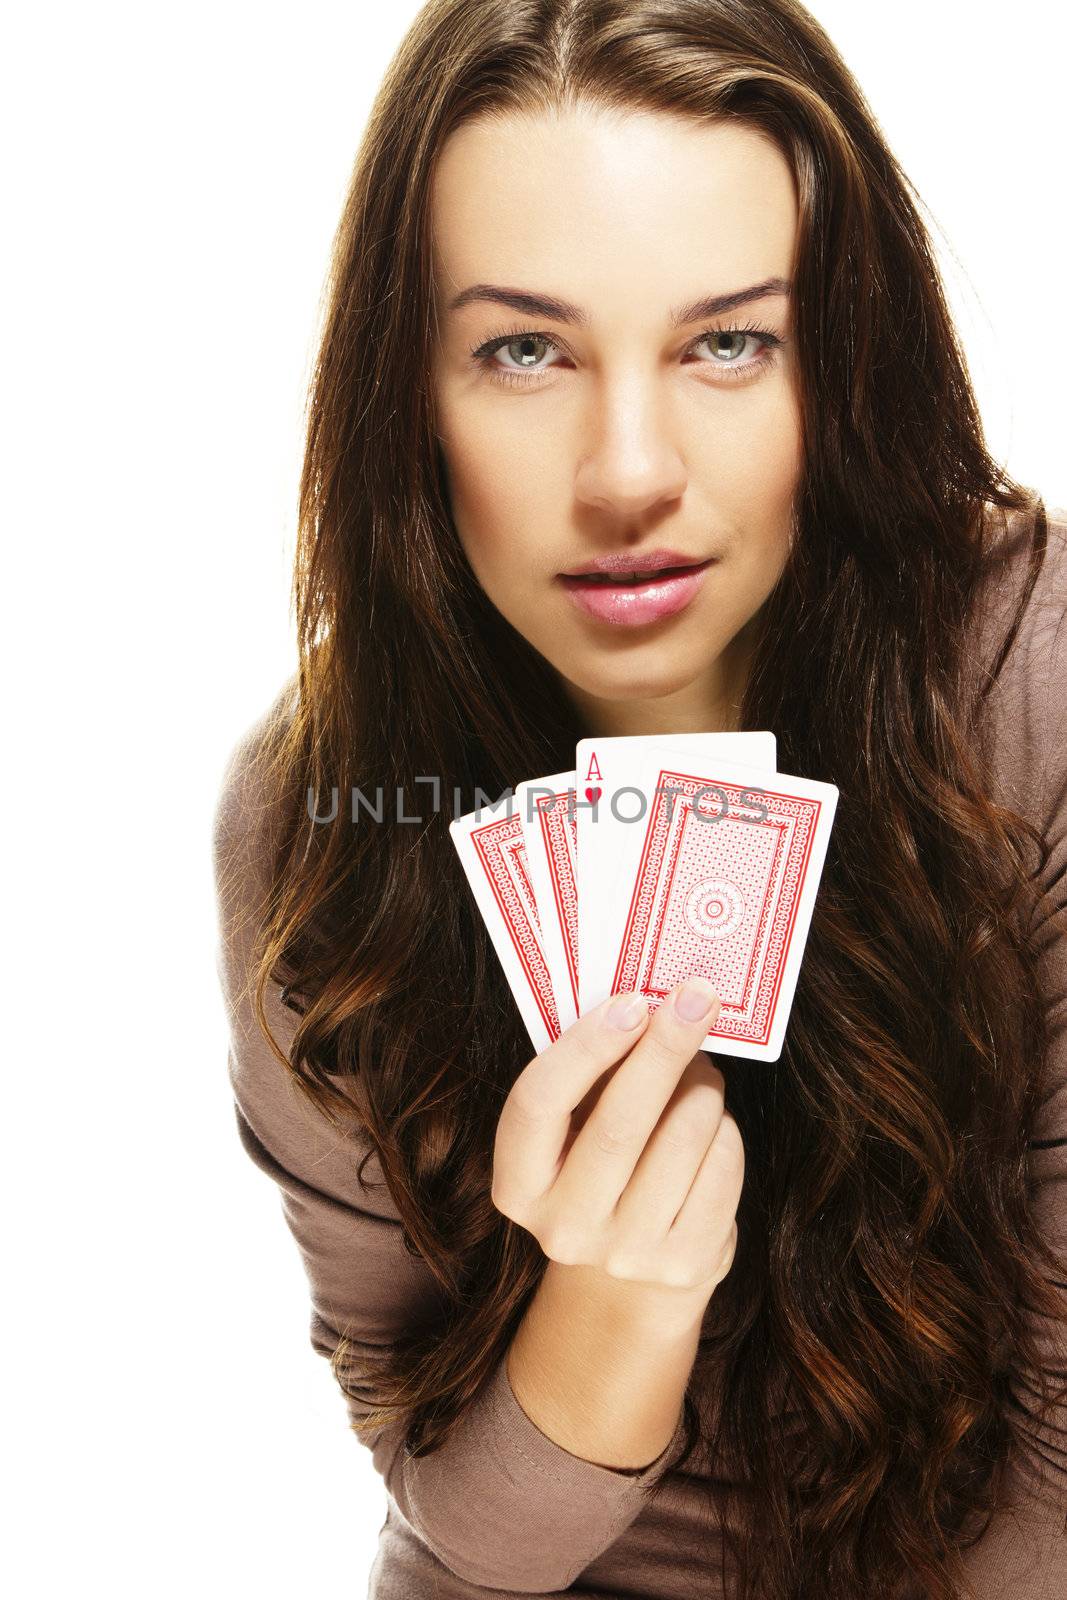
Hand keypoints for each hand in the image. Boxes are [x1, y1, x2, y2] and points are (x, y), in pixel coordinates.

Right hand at [491, 977, 743, 1305]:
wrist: (633, 1266)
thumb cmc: (600, 1162)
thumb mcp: (575, 1124)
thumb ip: (594, 1072)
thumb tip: (652, 1004)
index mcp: (518, 1184)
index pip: (538, 1104)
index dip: (585, 1047)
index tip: (631, 1002)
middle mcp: (563, 1227)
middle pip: (618, 1124)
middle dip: (662, 1050)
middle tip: (696, 998)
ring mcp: (625, 1254)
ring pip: (681, 1140)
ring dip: (702, 1087)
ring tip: (700, 1069)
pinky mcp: (685, 1264)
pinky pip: (722, 1168)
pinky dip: (724, 1130)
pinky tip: (711, 1125)